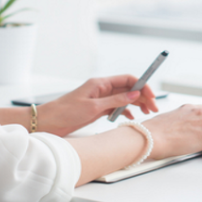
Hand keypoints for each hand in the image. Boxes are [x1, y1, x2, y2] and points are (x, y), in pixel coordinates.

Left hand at [36, 75, 159, 135]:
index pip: (127, 79)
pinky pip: (116, 108)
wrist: (48, 122)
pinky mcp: (97, 109)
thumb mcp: (93, 107)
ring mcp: (100, 99)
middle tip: (153, 109)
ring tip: (146, 114)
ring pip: (124, 99)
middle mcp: (102, 89)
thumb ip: (115, 100)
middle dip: (142, 97)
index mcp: (100, 83)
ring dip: (136, 105)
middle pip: (128, 89)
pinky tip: (131, 118)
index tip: (151, 96)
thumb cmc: (66, 112)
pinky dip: (125, 112)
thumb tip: (135, 93)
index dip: (142, 85)